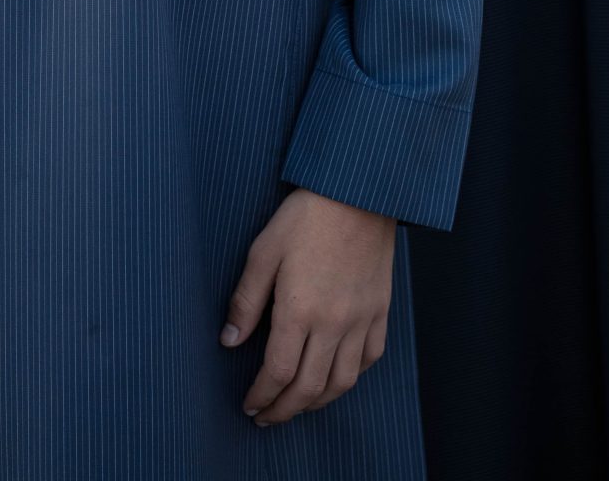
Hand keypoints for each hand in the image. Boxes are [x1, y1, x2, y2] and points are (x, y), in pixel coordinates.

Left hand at [220, 188, 394, 425]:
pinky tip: (336, 375)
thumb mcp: (264, 251)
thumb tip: (228, 342)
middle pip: (308, 388)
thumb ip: (245, 301)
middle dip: (284, 410)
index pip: (277, 373)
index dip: (261, 396)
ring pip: (342, 382)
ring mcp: (361, 318)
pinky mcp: (380, 309)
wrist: (359, 190)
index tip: (249, 406)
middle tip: (267, 418)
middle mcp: (333, 323)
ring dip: (317, 402)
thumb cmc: (305, 216)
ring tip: (298, 404)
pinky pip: (370, 357)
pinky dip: (352, 376)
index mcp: (300, 310)